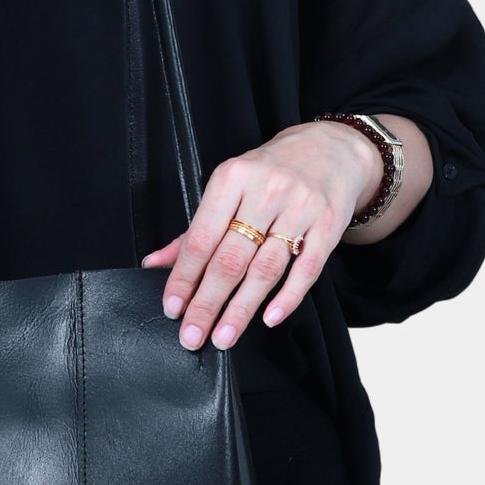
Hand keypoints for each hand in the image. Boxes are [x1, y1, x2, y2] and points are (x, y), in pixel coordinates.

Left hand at [140, 121, 383, 350]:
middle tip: (193, 336)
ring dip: (241, 309)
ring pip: (265, 269)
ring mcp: (300, 207)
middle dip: (207, 303)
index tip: (172, 309)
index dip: (184, 278)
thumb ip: (194, 230)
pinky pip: (306, 269)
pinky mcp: (329, 224)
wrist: (330, 148)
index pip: (201, 238)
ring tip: (224, 337)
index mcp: (232, 178)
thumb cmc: (269, 172)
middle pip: (230, 259)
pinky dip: (287, 298)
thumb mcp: (228, 187)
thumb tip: (155, 264)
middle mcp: (266, 190)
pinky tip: (268, 318)